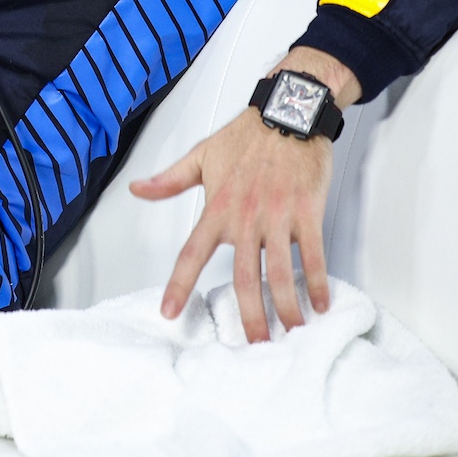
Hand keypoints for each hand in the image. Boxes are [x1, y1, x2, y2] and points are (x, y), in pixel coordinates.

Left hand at [130, 47, 360, 342]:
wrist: (288, 112)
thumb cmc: (245, 136)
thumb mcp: (200, 156)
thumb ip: (169, 180)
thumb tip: (137, 189)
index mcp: (217, 208)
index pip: (191, 253)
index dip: (179, 284)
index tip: (169, 312)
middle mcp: (246, 218)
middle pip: (243, 278)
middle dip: (249, 316)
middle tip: (253, 344)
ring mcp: (279, 217)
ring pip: (280, 273)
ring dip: (286, 308)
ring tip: (290, 332)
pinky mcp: (308, 212)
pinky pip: (314, 254)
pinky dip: (319, 282)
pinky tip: (321, 305)